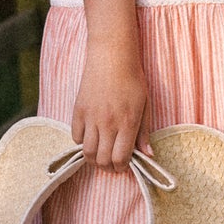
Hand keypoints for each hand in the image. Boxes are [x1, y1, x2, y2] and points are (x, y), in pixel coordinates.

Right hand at [72, 42, 151, 167]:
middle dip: (108, 167)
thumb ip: (144, 132)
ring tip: (101, 154)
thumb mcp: (145, 105)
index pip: (120, 159)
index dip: (122, 167)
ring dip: (94, 159)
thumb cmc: (133, 79)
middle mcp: (108, 123)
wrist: (111, 55)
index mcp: (128, 123)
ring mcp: (91, 117)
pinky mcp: (78, 110)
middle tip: (112, 164)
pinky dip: (82, 142)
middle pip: (103, 160)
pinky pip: (76, 137)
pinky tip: (91, 137)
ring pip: (87, 152)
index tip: (124, 165)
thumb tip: (148, 155)